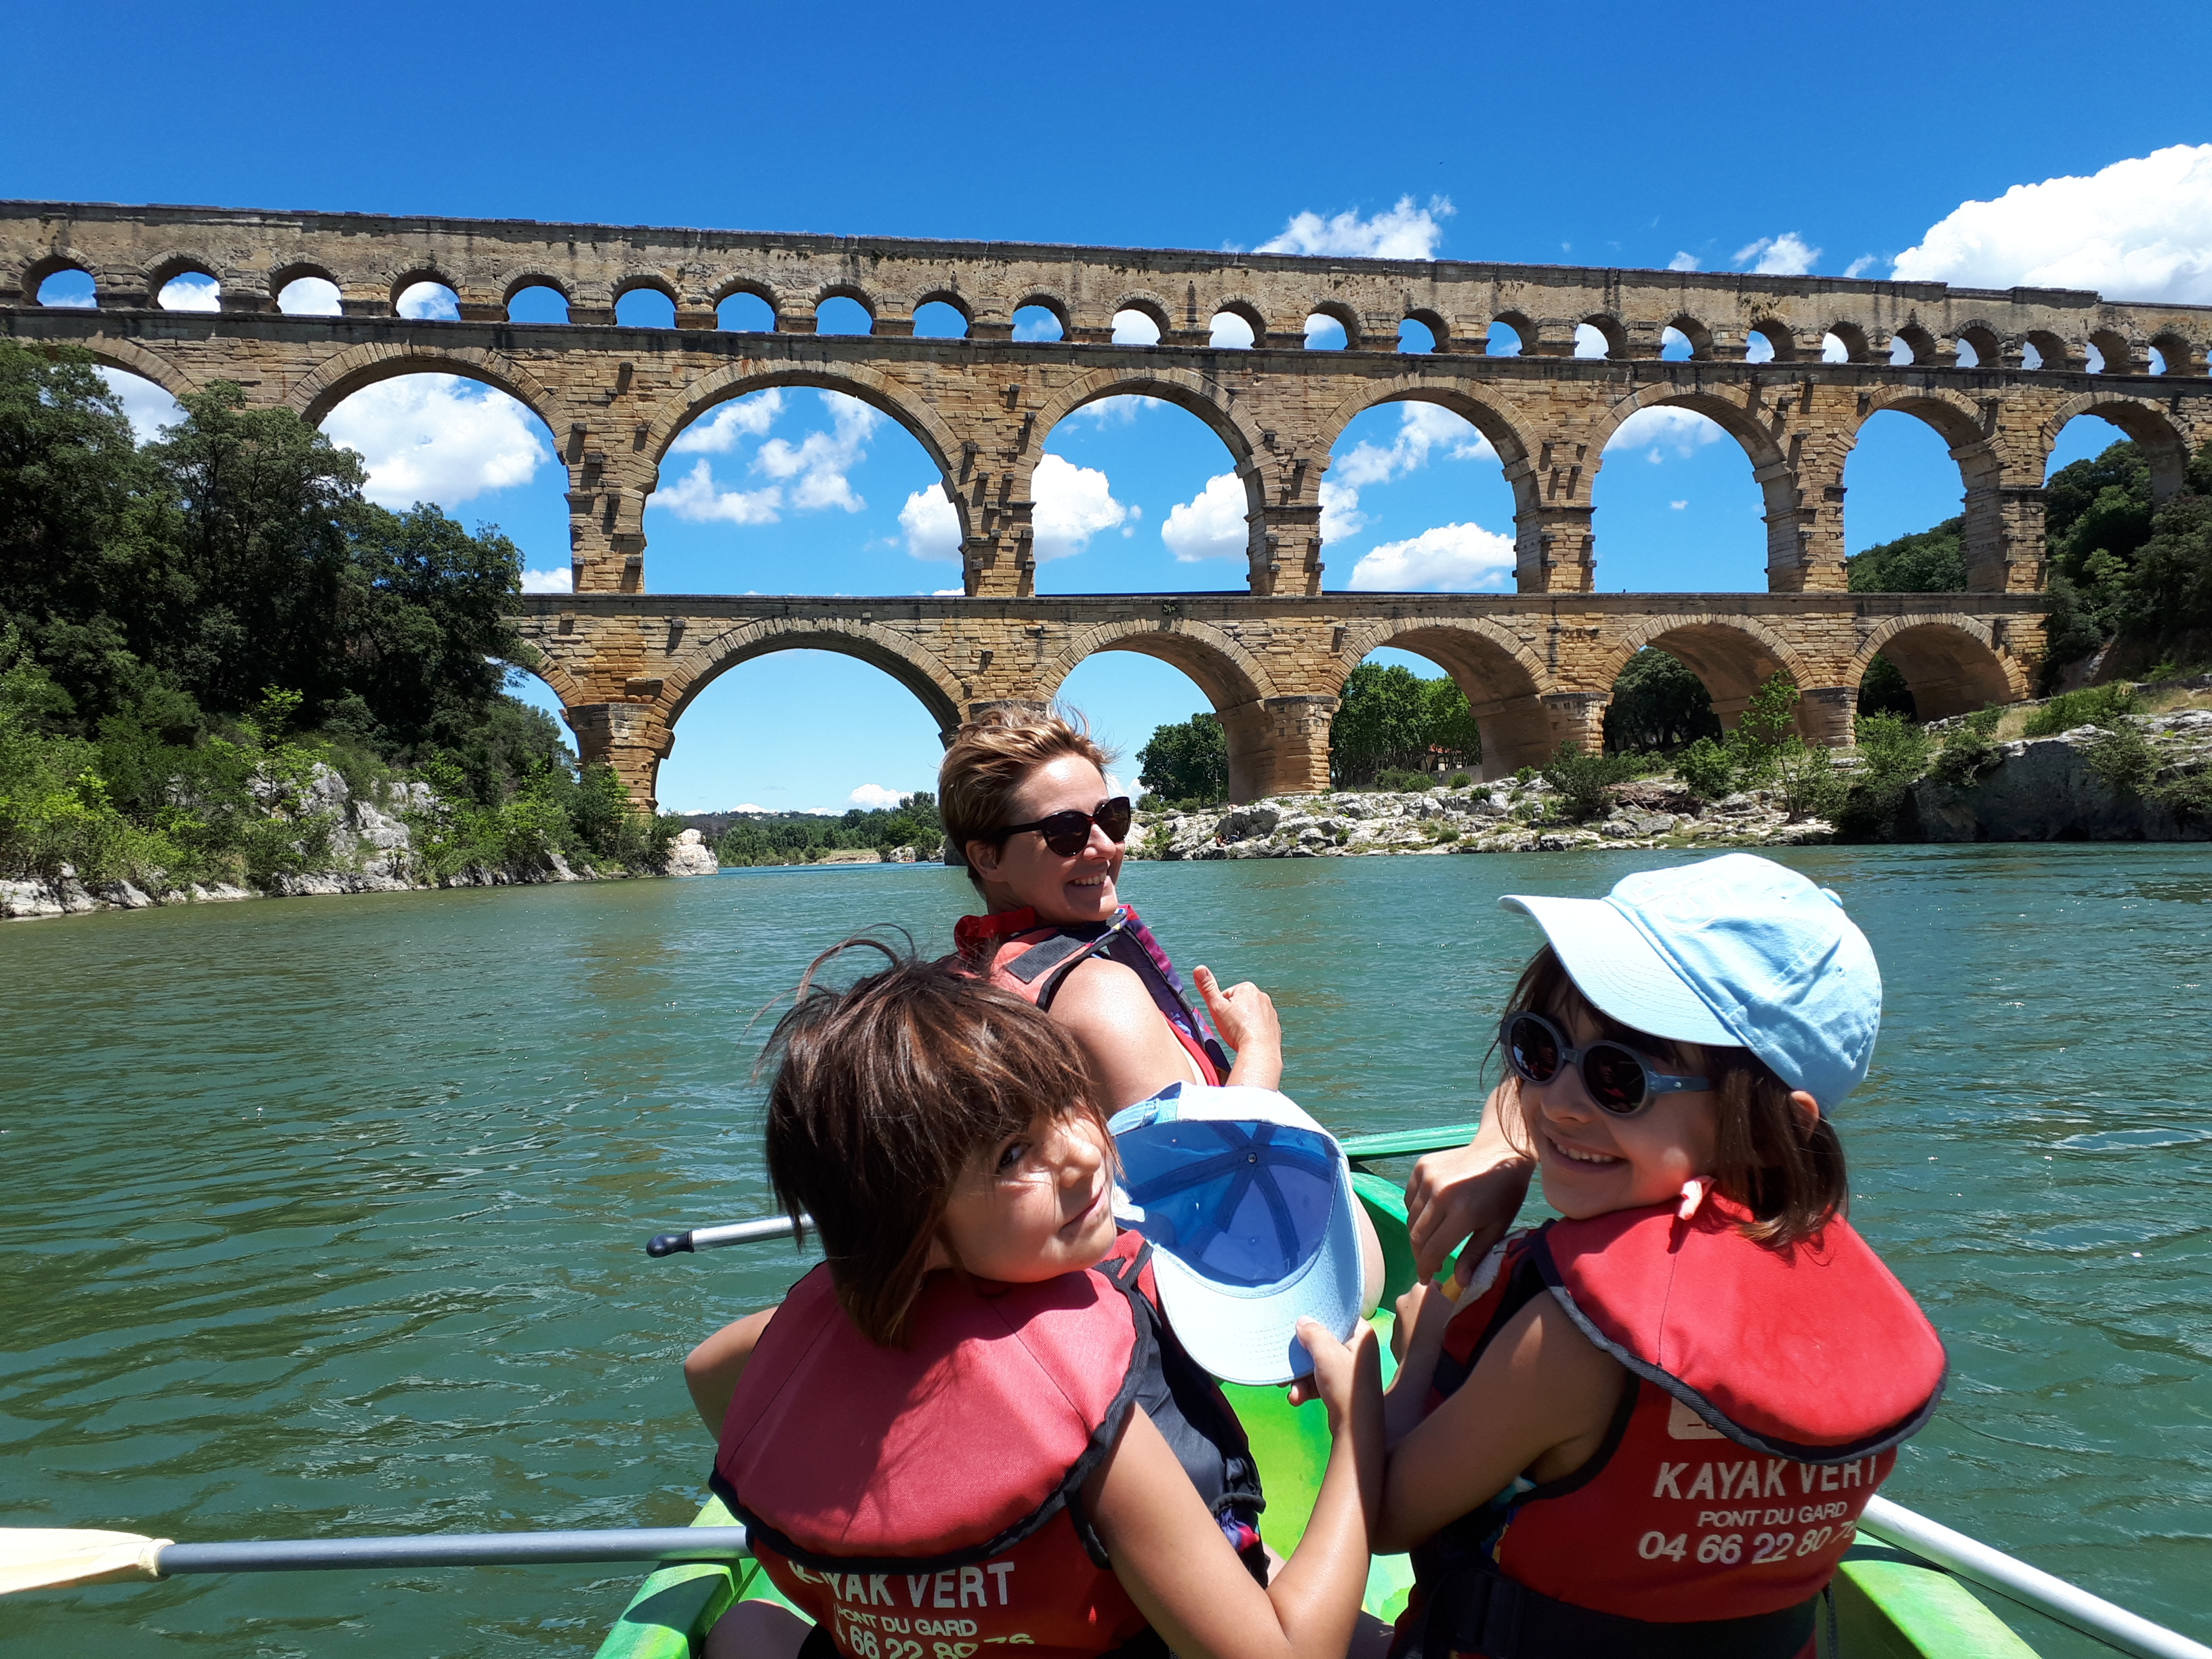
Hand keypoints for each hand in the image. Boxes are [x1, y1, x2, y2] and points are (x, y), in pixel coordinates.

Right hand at [1193, 965, 1278, 1056]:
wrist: (1259, 1050)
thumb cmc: (1239, 1030)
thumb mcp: (1216, 1007)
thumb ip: (1207, 988)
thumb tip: (1199, 969)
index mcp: (1247, 988)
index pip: (1226, 995)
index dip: (1220, 1008)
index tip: (1223, 1018)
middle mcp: (1261, 996)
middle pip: (1238, 1004)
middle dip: (1232, 1015)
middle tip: (1230, 1027)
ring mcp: (1270, 1011)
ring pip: (1249, 1015)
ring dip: (1243, 1023)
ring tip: (1239, 1035)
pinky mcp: (1274, 1025)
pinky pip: (1260, 1026)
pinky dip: (1254, 1032)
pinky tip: (1249, 1039)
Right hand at [1286, 1317, 1379, 1424]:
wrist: (1355, 1430)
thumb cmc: (1345, 1386)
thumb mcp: (1326, 1354)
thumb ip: (1313, 1333)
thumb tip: (1303, 1321)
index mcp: (1362, 1335)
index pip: (1338, 1316)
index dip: (1318, 1317)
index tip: (1298, 1320)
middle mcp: (1358, 1349)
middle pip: (1323, 1341)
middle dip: (1302, 1356)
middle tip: (1287, 1360)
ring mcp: (1349, 1369)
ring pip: (1317, 1362)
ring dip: (1301, 1376)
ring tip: (1290, 1389)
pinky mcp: (1341, 1386)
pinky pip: (1319, 1379)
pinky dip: (1307, 1387)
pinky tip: (1297, 1398)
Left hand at [1390, 1280, 1454, 1362]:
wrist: (1424, 1362)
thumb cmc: (1447, 1333)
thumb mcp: (1461, 1310)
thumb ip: (1457, 1301)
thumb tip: (1456, 1301)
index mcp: (1421, 1288)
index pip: (1435, 1285)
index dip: (1445, 1295)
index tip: (1451, 1307)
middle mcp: (1403, 1299)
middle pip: (1420, 1300)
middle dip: (1430, 1308)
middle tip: (1443, 1323)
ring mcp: (1395, 1319)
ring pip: (1411, 1317)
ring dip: (1420, 1323)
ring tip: (1434, 1339)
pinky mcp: (1392, 1337)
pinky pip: (1406, 1334)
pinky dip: (1413, 1337)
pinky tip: (1424, 1349)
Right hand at [1405, 1086, 1533, 1286]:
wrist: (1501, 1150)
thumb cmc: (1505, 1193)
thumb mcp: (1496, 1228)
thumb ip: (1475, 1255)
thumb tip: (1459, 1282)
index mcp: (1462, 1213)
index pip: (1433, 1250)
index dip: (1426, 1268)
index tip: (1425, 1278)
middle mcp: (1439, 1195)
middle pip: (1417, 1236)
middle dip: (1420, 1256)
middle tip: (1428, 1265)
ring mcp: (1427, 1178)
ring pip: (1411, 1218)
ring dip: (1418, 1235)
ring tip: (1431, 1242)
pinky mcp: (1421, 1167)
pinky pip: (1409, 1199)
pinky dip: (1415, 1213)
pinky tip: (1431, 1216)